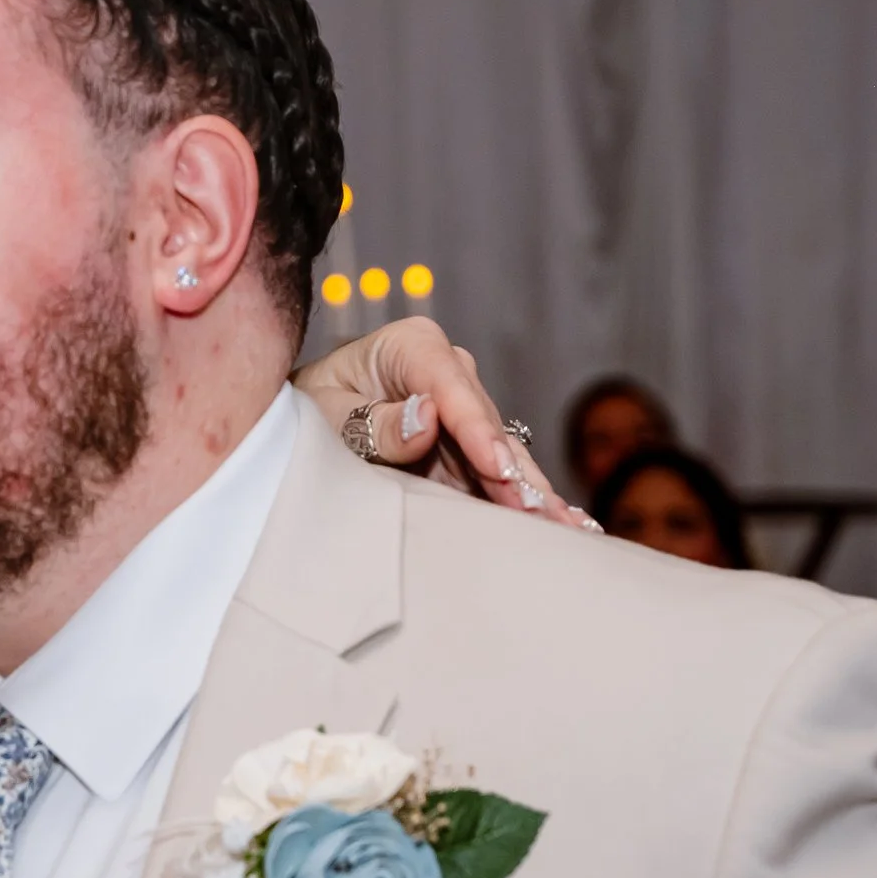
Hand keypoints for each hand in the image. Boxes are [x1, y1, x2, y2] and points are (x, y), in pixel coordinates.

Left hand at [292, 317, 591, 527]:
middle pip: (486, 426)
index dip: (477, 431)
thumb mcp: (327, 414)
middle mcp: (450, 374)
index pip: (451, 389)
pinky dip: (528, 502)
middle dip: (514, 472)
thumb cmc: (310, 410)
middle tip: (543, 514)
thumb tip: (427, 417)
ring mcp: (466, 412)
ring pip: (503, 456)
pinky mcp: (470, 450)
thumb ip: (375, 421)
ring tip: (569, 531)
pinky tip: (565, 527)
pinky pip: (500, 478)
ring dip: (534, 494)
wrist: (306, 423)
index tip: (497, 469)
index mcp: (413, 347)